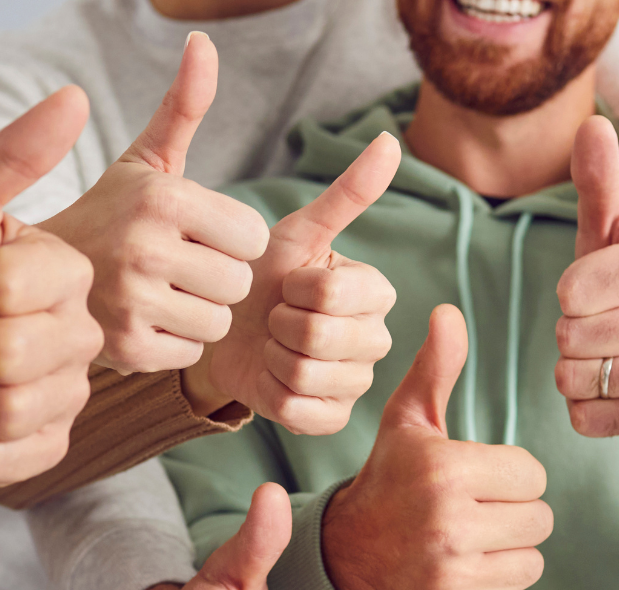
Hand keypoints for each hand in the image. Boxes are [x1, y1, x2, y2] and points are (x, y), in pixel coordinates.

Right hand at [39, 33, 268, 374]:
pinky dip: (176, 343)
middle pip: (239, 282)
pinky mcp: (126, 347)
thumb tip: (203, 42)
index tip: (195, 235)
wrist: (37, 274)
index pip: (253, 236)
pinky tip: (146, 321)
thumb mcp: (146, 161)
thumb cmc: (110, 215)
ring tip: (161, 295)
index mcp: (162, 198)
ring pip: (218, 321)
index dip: (231, 239)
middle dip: (218, 279)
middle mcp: (146, 247)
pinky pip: (192, 352)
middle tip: (177, 269)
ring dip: (199, 313)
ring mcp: (133, 300)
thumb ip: (184, 106)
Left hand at [205, 133, 401, 434]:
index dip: (293, 288)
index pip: (330, 294)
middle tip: (273, 316)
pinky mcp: (333, 419)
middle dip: (279, 324)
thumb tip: (391, 140)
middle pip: (318, 337)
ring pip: (306, 375)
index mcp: (377, 291)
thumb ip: (347, 194)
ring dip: (272, 357)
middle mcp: (378, 338)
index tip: (285, 282)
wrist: (228, 329)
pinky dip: (274, 394)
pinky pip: (301, 411)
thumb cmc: (264, 276)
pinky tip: (272, 377)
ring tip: (271, 344)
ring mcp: (358, 382)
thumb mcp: (296, 233)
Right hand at [321, 305, 551, 589]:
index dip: (510, 475)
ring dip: (507, 551)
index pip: (533, 476)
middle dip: (513, 514)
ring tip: (467, 540)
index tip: (475, 478)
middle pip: (539, 521)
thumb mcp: (409, 420)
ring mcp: (449, 577)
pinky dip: (492, 588)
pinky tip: (458, 571)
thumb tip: (449, 312)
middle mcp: (448, 526)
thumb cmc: (390, 477)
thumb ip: (437, 368)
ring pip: (531, 562)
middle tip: (473, 511)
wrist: (345, 550)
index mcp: (445, 471)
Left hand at [556, 116, 618, 436]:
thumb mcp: (611, 218)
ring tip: (597, 347)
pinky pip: (589, 419)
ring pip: (576, 380)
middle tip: (593, 318)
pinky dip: (581, 404)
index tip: (590, 285)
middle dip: (567, 328)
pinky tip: (602, 381)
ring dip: (571, 365)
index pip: (571, 292)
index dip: (567, 289)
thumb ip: (596, 175)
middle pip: (571, 338)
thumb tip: (591, 124)